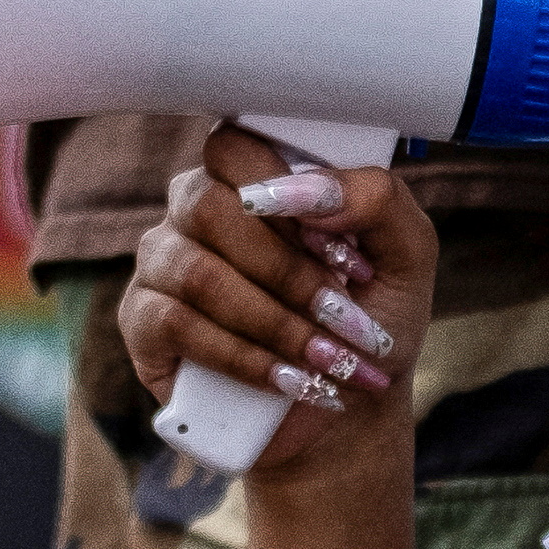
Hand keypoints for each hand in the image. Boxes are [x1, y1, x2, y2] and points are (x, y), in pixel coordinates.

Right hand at [121, 129, 438, 495]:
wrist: (345, 402)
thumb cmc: (370, 319)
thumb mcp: (404, 254)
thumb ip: (378, 199)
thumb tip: (311, 191)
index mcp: (251, 177)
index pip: (234, 147)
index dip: (282, 191)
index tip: (342, 252)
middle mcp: (194, 210)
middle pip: (210, 207)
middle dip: (288, 271)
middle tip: (342, 315)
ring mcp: (162, 263)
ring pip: (198, 274)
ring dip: (275, 322)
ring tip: (327, 358)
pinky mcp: (143, 321)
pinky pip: (177, 325)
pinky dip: (243, 357)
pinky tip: (286, 379)